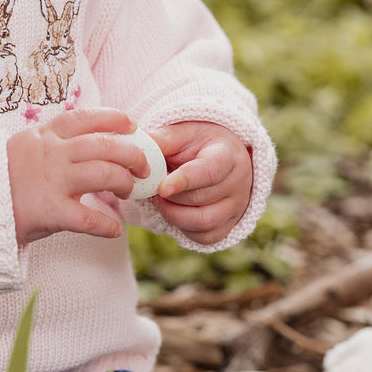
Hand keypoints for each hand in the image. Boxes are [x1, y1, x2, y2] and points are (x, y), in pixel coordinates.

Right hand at [7, 107, 149, 245]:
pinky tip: (115, 230)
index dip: (113, 118)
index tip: (132, 124)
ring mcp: (52, 181)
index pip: (85, 117)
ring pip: (104, 174)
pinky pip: (89, 218)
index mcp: (44, 135)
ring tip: (130, 192)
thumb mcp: (23, 148)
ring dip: (124, 183)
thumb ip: (51, 143)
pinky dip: (107, 226)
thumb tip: (85, 142)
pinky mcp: (50, 211)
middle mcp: (51, 154)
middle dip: (132, 153)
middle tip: (144, 166)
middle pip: (104, 145)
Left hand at [147, 121, 252, 245]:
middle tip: (154, 189)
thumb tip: (133, 147)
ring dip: (175, 215)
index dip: (185, 180)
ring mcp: (236, 206)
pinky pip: (206, 237)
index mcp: (228, 155)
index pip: (210, 171)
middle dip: (172, 197)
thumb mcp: (182, 134)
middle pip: (203, 198)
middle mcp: (238, 183)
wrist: (220, 157)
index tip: (161, 187)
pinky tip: (174, 213)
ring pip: (205, 222)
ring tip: (161, 202)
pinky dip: (184, 229)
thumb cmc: (198, 144)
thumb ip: (161, 140)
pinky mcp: (229, 225)